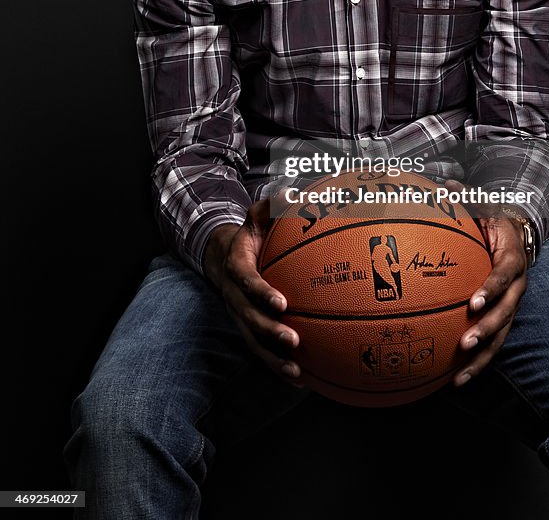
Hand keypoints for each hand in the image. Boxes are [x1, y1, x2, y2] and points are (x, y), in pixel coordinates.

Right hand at [203, 199, 302, 384]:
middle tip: (293, 340)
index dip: (261, 292)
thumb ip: (274, 204)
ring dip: (273, 358)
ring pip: (252, 340)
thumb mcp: (258, 215)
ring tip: (296, 371)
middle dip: (269, 331)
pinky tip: (300, 379)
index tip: (281, 302)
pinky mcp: (247, 328)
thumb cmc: (252, 233)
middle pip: (247, 317)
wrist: (225, 256)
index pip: (246, 280)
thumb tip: (293, 192)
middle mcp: (234, 294)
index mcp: (237, 265)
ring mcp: (239, 314)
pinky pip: (260, 350)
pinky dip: (277, 366)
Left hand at [452, 213, 528, 386]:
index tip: (474, 301)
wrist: (518, 237)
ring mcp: (512, 307)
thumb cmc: (494, 221)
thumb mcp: (484, 207)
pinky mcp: (503, 320)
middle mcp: (517, 287)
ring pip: (501, 337)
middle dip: (487, 330)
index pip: (506, 275)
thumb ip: (466, 198)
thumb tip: (445, 183)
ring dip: (482, 357)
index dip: (492, 288)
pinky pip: (493, 345)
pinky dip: (477, 364)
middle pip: (507, 313)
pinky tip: (455, 381)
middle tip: (465, 342)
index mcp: (512, 259)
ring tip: (461, 374)